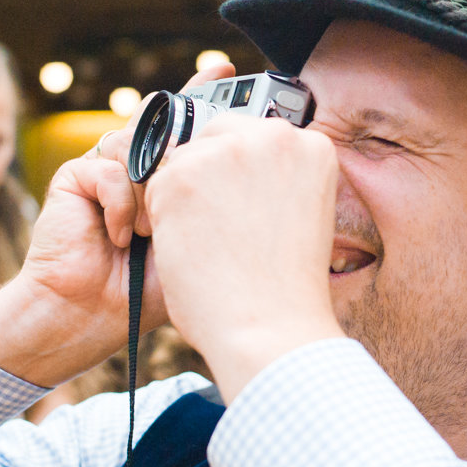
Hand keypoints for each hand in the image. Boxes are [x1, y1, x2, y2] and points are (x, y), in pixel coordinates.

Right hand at [0, 62, 236, 386]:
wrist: (94, 317)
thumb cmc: (156, 290)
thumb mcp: (202, 237)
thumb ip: (219, 199)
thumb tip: (259, 160)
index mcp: (169, 176)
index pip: (187, 122)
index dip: (204, 93)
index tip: (224, 68)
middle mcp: (136, 165)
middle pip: (161, 123)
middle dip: (176, 137)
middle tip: (193, 165)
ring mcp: (105, 168)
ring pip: (137, 144)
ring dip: (151, 193)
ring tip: (151, 233)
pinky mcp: (75, 177)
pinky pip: (109, 168)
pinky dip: (121, 206)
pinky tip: (122, 239)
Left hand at [144, 113, 345, 401]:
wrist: (270, 328)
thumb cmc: (286, 289)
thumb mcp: (301, 215)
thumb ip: (276, 180)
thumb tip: (237, 169)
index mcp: (311, 147)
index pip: (255, 137)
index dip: (238, 173)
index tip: (238, 205)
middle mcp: (272, 138)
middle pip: (217, 139)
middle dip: (209, 178)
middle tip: (217, 228)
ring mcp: (225, 153)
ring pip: (184, 162)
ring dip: (185, 200)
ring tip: (209, 246)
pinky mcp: (181, 176)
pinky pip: (155, 186)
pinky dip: (163, 219)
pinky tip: (189, 250)